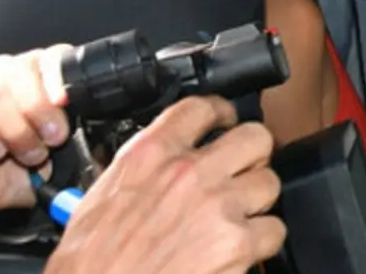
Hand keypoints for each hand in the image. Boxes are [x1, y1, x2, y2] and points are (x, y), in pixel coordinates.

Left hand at [0, 45, 73, 210]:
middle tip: (29, 154)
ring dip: (39, 116)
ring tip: (50, 138)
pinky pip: (53, 64)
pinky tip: (61, 106)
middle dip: (15, 132)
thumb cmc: (14, 178)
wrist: (60, 179)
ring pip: (21, 76)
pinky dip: (57, 90)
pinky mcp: (55, 60)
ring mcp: (24, 65)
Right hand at [44, 96, 283, 273]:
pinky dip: (263, 241)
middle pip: (254, 137)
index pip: (201, 108)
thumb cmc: (90, 266)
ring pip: (269, 182)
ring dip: (257, 200)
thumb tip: (160, 164)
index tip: (225, 121)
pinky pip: (274, 229)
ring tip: (238, 216)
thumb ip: (140, 171)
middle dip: (252, 155)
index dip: (220, 113)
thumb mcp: (98, 200)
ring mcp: (218, 206)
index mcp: (150, 155)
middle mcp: (188, 173)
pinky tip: (242, 249)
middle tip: (242, 171)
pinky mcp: (238, 243)